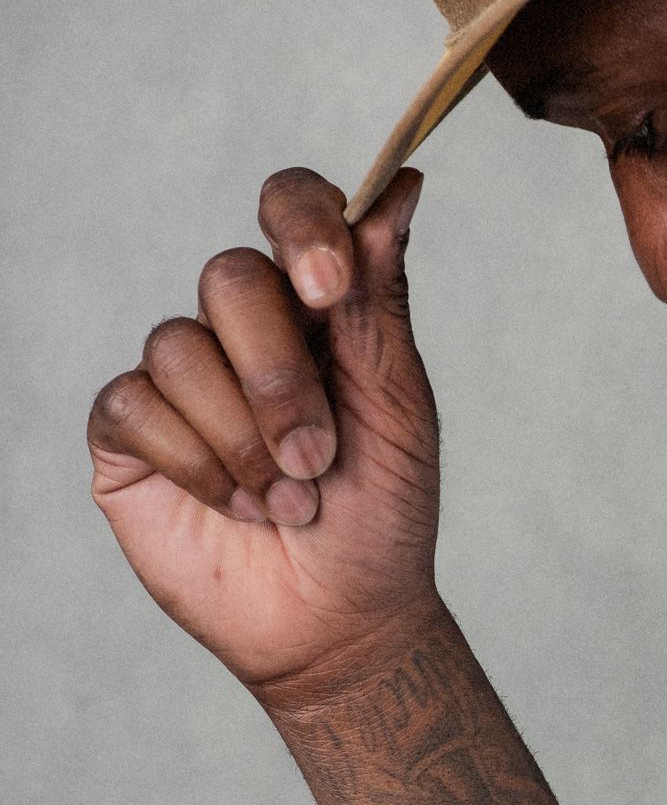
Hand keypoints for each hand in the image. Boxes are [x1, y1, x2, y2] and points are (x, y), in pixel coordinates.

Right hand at [88, 167, 440, 699]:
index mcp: (322, 301)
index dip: (303, 226)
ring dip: (247, 437)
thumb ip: (380, 298)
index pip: (292, 204)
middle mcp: (246, 325)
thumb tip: (398, 188)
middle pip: (230, 277)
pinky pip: (134, 403)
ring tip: (290, 499)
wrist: (340, 617)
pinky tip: (237, 505)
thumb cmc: (384, 508)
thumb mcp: (397, 403)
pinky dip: (198, 462)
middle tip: (320, 457)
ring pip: (180, 344)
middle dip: (280, 375)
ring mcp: (183, 375)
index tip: (330, 287)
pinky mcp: (129, 431)